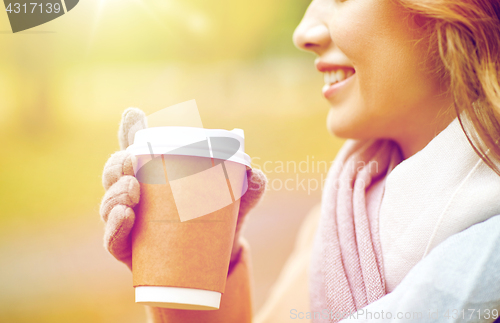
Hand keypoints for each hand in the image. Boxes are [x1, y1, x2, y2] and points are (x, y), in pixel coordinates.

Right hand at [99, 108, 266, 269]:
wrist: (213, 263)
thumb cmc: (218, 222)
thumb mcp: (234, 204)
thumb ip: (248, 189)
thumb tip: (255, 175)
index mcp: (158, 176)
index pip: (138, 149)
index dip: (130, 130)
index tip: (134, 115)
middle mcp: (137, 195)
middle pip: (115, 172)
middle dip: (118, 163)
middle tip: (133, 163)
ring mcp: (130, 222)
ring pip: (109, 203)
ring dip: (115, 193)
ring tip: (132, 190)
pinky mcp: (129, 250)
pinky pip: (113, 238)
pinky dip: (115, 226)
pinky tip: (125, 215)